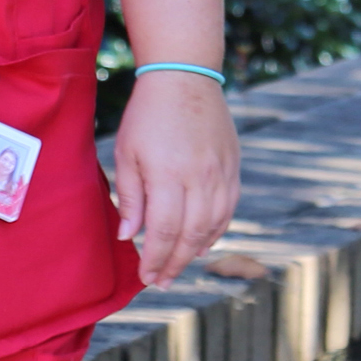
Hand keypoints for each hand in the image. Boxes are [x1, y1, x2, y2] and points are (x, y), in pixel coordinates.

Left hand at [112, 69, 239, 287]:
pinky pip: (228, 209)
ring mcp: (220, 173)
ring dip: (195, 252)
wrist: (184, 78)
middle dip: (175, 263)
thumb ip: (131, 197)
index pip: (165, 230)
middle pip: (191, 235)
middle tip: (161, 282)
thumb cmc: (147, 115)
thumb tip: (129, 237)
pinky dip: (216, 231)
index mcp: (168, 173)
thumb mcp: (127, 151)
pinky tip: (202, 243)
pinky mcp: (233, 167)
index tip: (146, 276)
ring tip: (178, 267)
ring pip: (213, 226)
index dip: (156, 258)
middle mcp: (199, 177)